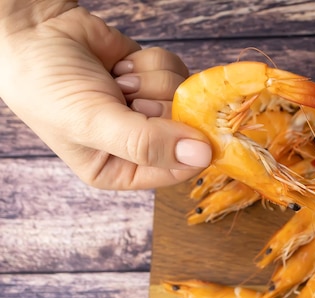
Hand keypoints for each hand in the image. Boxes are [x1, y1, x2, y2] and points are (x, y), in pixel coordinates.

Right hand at [0, 2, 211, 189]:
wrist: (35, 33)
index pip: (177, 170)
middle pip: (188, 130)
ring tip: (115, 80)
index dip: (186, 146)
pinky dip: (152, 63)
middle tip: (123, 96)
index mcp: (122, 171)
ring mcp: (151, 111)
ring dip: (151, 81)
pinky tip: (122, 66)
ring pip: (186, 97)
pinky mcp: (155, 80)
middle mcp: (141, 145)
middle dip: (157, 105)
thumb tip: (203, 154)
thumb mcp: (95, 123)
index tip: (177, 122)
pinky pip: (179, 71)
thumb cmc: (51, 86)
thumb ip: (148, 143)